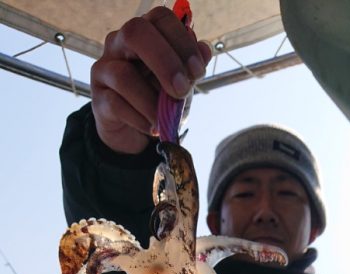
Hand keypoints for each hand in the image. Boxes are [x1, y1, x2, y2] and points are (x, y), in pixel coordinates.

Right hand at [90, 5, 210, 153]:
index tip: (197, 71)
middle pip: (135, 32)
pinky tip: (152, 128)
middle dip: (164, 61)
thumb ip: (190, 68)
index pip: (161, 18)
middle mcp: (120, 43)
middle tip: (181, 89)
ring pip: (123, 75)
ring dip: (151, 102)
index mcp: (145, 33)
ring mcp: (104, 69)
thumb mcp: (180, 84)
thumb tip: (205, 50)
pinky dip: (140, 120)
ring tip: (164, 119)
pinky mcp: (98, 98)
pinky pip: (116, 105)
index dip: (182, 41)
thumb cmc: (157, 100)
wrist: (133, 132)